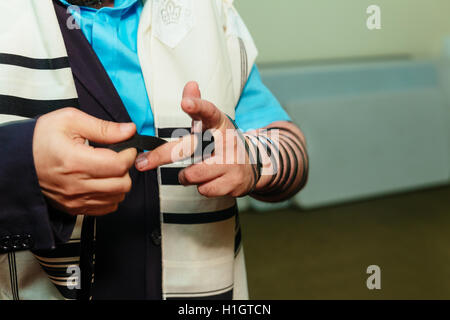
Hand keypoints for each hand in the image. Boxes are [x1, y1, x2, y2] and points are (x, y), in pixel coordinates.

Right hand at [33, 108, 136, 215]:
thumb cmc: (40, 139)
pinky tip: (103, 182)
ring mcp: (75, 200)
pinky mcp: (74, 208)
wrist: (18, 159)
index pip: (119, 165)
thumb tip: (128, 130)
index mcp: (75, 161)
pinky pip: (106, 208)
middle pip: (122, 185)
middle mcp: (76, 185)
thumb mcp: (70, 120)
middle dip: (126, 169)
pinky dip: (111, 196)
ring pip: (117, 198)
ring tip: (109, 169)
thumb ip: (103, 127)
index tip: (126, 147)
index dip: (129, 154)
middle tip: (118, 157)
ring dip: (120, 183)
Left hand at [135, 82, 255, 197]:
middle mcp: (226, 141)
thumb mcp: (214, 122)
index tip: (185, 102)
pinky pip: (204, 189)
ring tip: (196, 171)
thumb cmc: (225, 142)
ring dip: (187, 176)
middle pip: (188, 149)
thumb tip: (191, 84)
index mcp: (219, 123)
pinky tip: (211, 180)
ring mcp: (231, 163)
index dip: (197, 105)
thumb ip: (198, 106)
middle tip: (142, 163)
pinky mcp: (233, 183)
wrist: (253, 165)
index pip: (208, 111)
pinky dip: (202, 187)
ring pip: (193, 174)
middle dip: (161, 156)